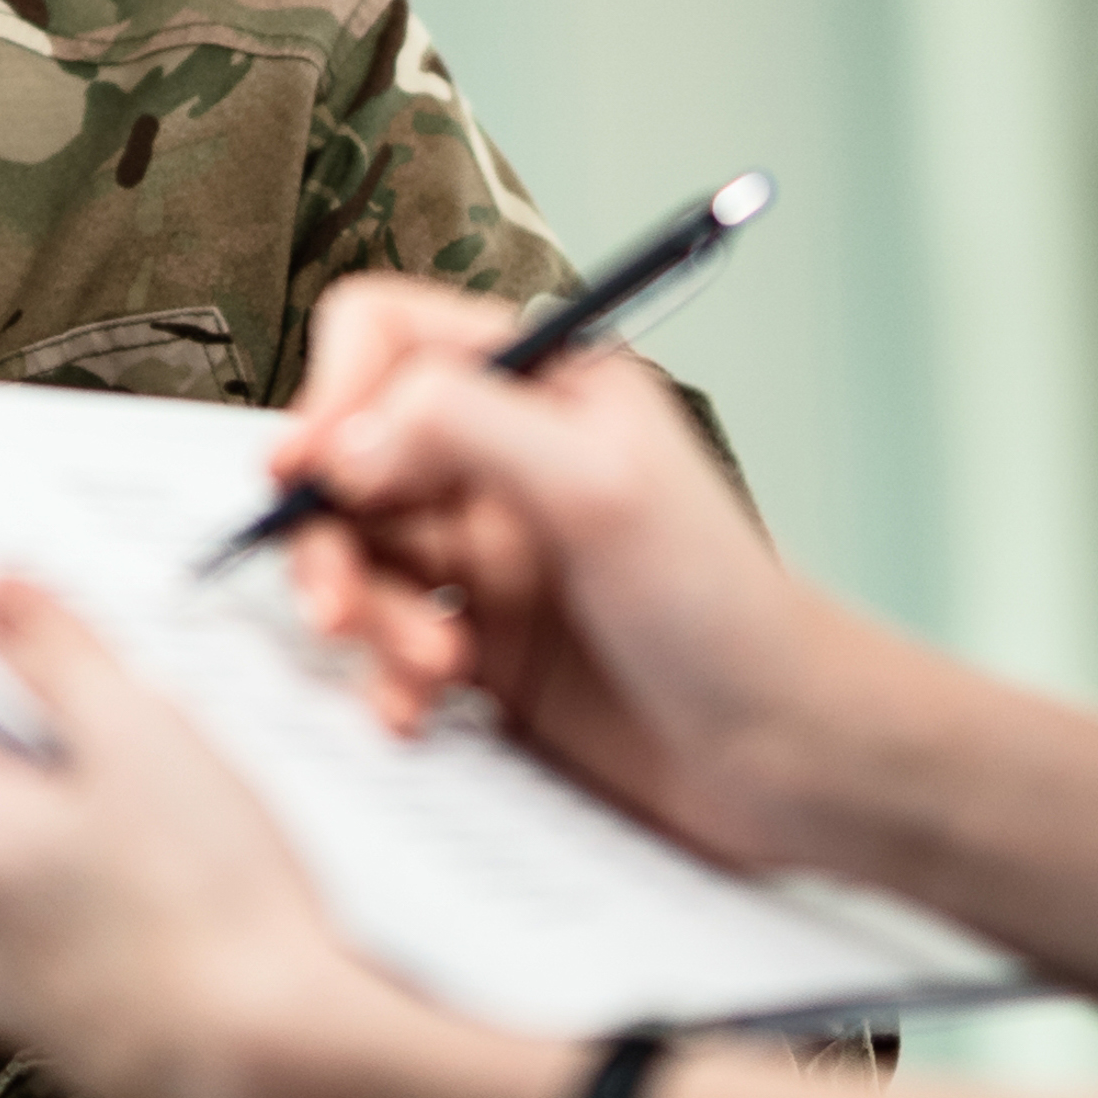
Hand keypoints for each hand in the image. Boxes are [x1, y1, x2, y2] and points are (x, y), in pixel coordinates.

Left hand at [0, 586, 561, 1097]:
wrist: (280, 1073)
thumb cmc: (209, 904)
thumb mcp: (137, 733)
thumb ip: (58, 655)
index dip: (85, 718)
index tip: (149, 728)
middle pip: (39, 820)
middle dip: (116, 801)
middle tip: (201, 803)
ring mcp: (32, 1012)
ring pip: (84, 899)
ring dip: (142, 879)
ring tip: (225, 880)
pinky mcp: (96, 1062)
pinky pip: (124, 971)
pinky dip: (166, 953)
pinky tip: (226, 943)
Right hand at [263, 275, 900, 878]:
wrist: (785, 758)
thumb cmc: (726, 611)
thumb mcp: (600, 487)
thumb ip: (463, 426)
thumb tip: (341, 439)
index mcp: (538, 385)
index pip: (386, 339)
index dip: (333, 397)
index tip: (311, 474)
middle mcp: (502, 459)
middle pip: (347, 460)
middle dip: (329, 534)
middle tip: (338, 607)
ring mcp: (487, 556)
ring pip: (357, 558)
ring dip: (364, 616)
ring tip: (429, 670)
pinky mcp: (481, 646)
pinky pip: (381, 646)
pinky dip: (381, 680)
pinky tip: (422, 712)